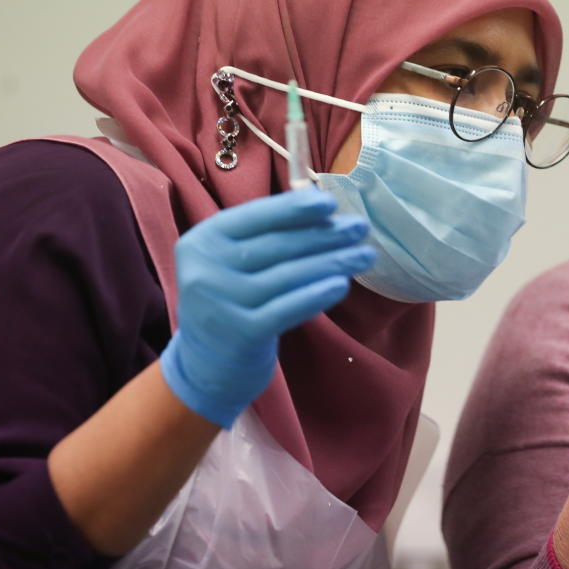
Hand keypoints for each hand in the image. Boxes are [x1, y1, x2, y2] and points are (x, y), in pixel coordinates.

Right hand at [160, 189, 373, 426]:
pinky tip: (343, 284)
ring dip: (333, 262)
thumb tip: (325, 209)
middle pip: (277, 245)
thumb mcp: (233, 261)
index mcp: (202, 240)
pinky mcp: (240, 334)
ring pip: (288, 275)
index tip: (332, 204)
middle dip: (324, 234)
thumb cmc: (233, 299)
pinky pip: (287, 309)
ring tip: (365, 255)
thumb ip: (268, 233)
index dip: (295, 208)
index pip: (255, 216)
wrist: (208, 364)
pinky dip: (317, 295)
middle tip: (361, 228)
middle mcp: (205, 270)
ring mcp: (220, 304)